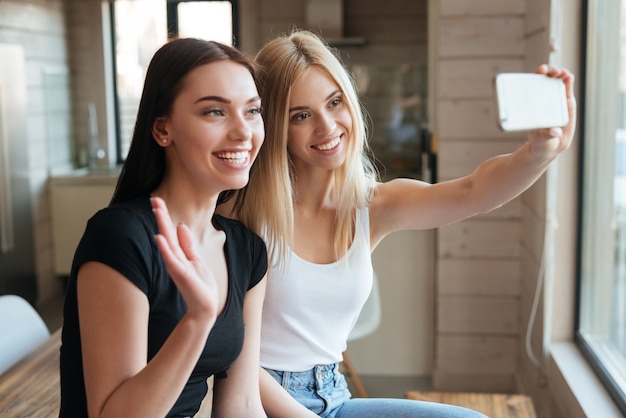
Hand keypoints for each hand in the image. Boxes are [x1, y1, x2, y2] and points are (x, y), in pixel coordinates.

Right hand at [151, 196, 218, 322]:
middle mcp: (175, 258)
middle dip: (161, 216)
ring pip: (167, 242)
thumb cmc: (200, 285)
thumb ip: (187, 245)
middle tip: (154, 198)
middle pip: (166, 233)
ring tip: (157, 210)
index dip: (164, 216)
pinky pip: (171, 260)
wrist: (204, 306)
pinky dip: (165, 249)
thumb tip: (181, 226)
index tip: (158, 200)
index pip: (169, 231)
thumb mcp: (195, 260)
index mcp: (179, 254)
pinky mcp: (181, 275)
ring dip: (161, 226)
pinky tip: (159, 238)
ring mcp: (177, 266)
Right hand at [527, 64, 576, 157]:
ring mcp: (546, 103)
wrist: (537, 152)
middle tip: (541, 70)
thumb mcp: (547, 143)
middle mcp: (557, 103)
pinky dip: (530, 83)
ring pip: (545, 83)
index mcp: (565, 110)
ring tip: (537, 73)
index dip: (564, 77)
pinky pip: (534, 91)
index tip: (557, 74)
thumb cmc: (546, 147)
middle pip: (557, 81)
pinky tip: (524, 81)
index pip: (567, 88)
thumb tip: (554, 131)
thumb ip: (549, 137)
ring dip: (541, 75)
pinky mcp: (535, 105)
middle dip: (552, 71)